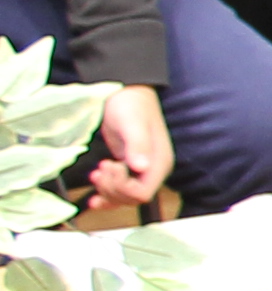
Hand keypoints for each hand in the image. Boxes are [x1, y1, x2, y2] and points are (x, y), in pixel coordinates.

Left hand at [85, 85, 171, 212]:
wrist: (126, 92)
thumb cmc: (130, 105)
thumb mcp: (132, 124)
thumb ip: (138, 145)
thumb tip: (141, 167)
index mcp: (159, 162)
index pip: (142, 193)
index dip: (123, 187)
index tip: (110, 166)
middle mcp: (153, 170)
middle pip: (132, 198)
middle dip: (112, 188)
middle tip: (100, 169)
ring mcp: (141, 169)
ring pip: (125, 197)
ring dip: (106, 191)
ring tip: (96, 173)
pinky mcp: (129, 167)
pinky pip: (120, 190)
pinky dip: (106, 195)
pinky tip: (94, 192)